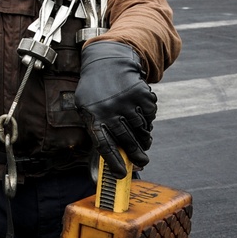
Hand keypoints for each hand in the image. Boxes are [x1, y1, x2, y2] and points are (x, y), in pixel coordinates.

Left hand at [76, 41, 156, 178]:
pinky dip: (147, 120)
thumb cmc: (95, 92)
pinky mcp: (142, 95)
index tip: (122, 174)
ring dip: (143, 137)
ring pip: (141, 130)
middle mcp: (110, 110)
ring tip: (141, 138)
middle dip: (136, 155)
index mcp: (92, 116)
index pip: (104, 145)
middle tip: (142, 162)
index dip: (114, 161)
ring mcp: (127, 102)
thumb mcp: (86, 108)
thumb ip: (97, 130)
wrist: (108, 63)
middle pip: (127, 140)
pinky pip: (149, 117)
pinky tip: (139, 114)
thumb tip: (113, 159)